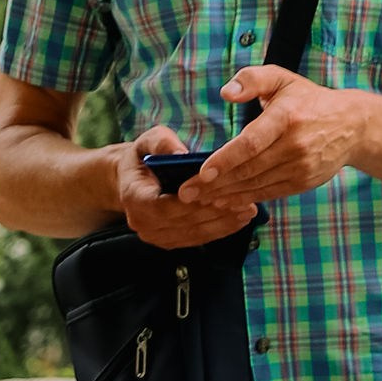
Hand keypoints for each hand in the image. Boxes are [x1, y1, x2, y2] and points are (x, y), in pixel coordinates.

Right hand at [112, 126, 257, 246]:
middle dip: (214, 214)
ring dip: (222, 225)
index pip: (162, 206)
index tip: (217, 195)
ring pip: (193, 234)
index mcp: (133, 196)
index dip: (189, 204)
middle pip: (182, 223)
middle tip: (244, 203)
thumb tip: (181, 154)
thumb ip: (163, 143)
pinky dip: (218, 231)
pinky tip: (239, 221)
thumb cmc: (145, 155)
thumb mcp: (150, 139)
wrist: (133, 179)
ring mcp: (155, 236)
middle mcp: (141, 222)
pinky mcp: (169, 241)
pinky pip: (196, 239)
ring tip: (248, 212)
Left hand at [196, 66, 370, 203]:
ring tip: (199, 200)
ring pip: (256, 185)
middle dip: (215, 184)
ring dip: (226, 195)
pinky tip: (226, 201)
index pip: (250, 143)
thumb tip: (226, 93)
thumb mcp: (282, 78)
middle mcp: (294, 145)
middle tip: (187, 192)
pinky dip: (246, 199)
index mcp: (285, 117)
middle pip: (249, 169)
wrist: (351, 126)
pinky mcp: (303, 182)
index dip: (225, 160)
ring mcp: (300, 166)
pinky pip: (269, 193)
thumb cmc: (309, 100)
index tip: (202, 173)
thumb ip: (252, 79)